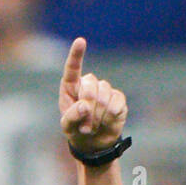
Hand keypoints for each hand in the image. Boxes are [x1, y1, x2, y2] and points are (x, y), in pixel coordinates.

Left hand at [58, 38, 127, 154]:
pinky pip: (116, 102)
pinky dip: (110, 116)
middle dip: (88, 107)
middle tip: (85, 126)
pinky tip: (106, 122)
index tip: (81, 41)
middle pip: (90, 86)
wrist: (94, 143)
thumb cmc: (76, 131)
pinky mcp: (118, 98)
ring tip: (93, 126)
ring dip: (98, 115)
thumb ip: (71, 116)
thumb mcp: (67, 127)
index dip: (76, 55)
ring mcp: (104, 90)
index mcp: (71, 87)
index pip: (73, 68)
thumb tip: (84, 106)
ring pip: (104, 94)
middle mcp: (88, 85)